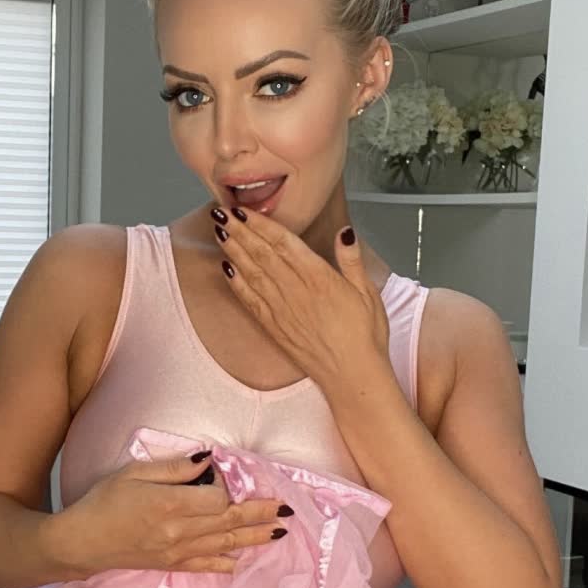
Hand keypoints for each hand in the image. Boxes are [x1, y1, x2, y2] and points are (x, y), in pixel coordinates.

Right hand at [49, 452, 291, 577]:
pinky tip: (243, 561)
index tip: (220, 474)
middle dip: (261, 514)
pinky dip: (227, 564)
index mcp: (172, 505)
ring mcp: (178, 553)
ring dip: (254, 538)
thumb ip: (175, 468)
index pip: (218, 499)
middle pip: (230, 523)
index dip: (226, 486)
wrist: (82, 541)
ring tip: (278, 531)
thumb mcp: (135, 473)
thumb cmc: (104, 501)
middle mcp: (180, 532)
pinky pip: (207, 566)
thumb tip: (208, 461)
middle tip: (288, 509)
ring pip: (225, 545)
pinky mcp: (172, 565)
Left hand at [210, 204, 392, 401]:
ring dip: (233, 251)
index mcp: (319, 277)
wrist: (353, 377)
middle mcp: (296, 291)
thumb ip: (352, 260)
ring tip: (219, 232)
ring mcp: (282, 310)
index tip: (243, 210)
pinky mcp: (274, 328)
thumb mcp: (367, 292)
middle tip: (222, 213)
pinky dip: (236, 283)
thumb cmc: (364, 337)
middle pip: (262, 253)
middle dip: (240, 231)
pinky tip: (226, 268)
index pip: (283, 242)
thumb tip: (345, 233)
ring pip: (252, 273)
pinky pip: (250, 300)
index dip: (260, 224)